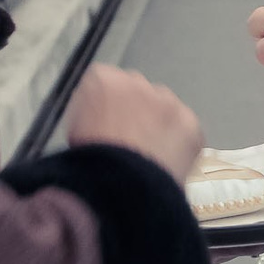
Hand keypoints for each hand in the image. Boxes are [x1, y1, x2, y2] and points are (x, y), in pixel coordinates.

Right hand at [65, 64, 202, 186]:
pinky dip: (180, 146)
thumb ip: (88, 112)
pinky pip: (186, 131)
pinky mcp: (189, 122)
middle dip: (138, 114)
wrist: (122, 183)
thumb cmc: (94, 163)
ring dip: (160, 128)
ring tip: (147, 158)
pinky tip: (164, 164)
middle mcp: (136, 82)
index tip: (109, 126)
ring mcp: (166, 101)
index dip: (108, 109)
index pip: (106, 83)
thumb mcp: (73, 131)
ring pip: (166, 110)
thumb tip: (97, 118)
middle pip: (139, 93)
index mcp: (102, 80)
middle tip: (130, 144)